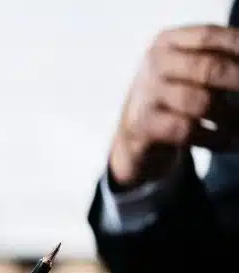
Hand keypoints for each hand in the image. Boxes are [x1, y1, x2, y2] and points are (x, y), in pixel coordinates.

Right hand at [110, 25, 238, 187]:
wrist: (136, 137)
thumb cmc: (177, 99)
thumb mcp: (195, 73)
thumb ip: (223, 64)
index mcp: (168, 42)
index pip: (209, 36)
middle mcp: (154, 63)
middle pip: (208, 68)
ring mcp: (146, 93)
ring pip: (201, 103)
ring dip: (230, 117)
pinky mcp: (142, 125)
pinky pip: (187, 130)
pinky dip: (215, 139)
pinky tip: (227, 142)